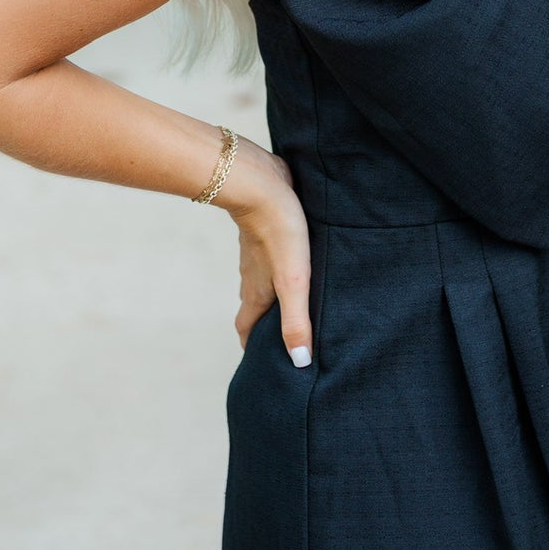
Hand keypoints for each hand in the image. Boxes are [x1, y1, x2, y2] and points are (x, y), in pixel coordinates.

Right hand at [218, 136, 313, 366]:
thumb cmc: (279, 231)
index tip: (263, 367)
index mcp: (256, 293)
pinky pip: (272, 258)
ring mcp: (258, 253)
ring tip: (298, 306)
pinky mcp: (268, 232)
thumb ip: (296, 320)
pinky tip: (301, 265)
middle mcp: (253, 276)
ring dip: (275, 296)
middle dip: (266, 326)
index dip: (254, 350)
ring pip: (263, 282)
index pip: (247, 330)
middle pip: (255, 308)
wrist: (261, 182)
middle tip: (286, 340)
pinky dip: (281, 270)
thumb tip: (299, 362)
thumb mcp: (293, 281)